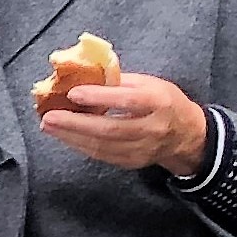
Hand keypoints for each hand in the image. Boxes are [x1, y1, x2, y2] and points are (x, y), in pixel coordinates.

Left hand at [38, 71, 212, 174]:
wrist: (188, 134)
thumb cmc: (163, 101)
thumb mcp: (148, 83)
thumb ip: (117, 80)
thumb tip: (81, 74)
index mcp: (159, 102)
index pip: (128, 100)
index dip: (100, 97)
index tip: (73, 93)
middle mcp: (153, 128)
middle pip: (111, 129)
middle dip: (76, 124)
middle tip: (49, 117)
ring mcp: (144, 149)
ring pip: (104, 146)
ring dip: (72, 136)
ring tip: (49, 126)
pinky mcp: (134, 161)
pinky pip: (103, 155)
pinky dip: (81, 146)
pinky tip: (65, 136)